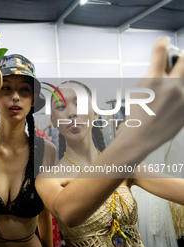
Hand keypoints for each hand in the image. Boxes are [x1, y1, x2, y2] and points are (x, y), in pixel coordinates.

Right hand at [122, 36, 183, 154]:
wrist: (141, 137)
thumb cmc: (136, 115)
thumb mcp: (139, 90)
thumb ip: (153, 73)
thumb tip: (164, 62)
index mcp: (154, 79)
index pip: (161, 50)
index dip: (163, 42)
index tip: (164, 40)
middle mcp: (171, 85)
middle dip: (180, 58)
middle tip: (177, 60)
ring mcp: (182, 97)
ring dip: (180, 77)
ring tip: (171, 87)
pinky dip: (180, 93)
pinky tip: (171, 100)